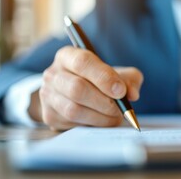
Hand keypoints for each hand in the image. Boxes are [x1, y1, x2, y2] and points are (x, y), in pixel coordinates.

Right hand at [29, 46, 143, 130]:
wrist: (75, 94)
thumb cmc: (99, 80)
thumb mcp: (117, 73)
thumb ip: (129, 79)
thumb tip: (132, 94)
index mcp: (68, 56)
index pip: (83, 62)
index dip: (104, 77)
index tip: (121, 91)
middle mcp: (53, 74)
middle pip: (77, 88)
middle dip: (104, 101)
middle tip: (120, 109)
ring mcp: (48, 95)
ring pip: (74, 110)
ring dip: (100, 117)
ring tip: (114, 117)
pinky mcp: (49, 116)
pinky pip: (72, 124)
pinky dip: (92, 125)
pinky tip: (101, 121)